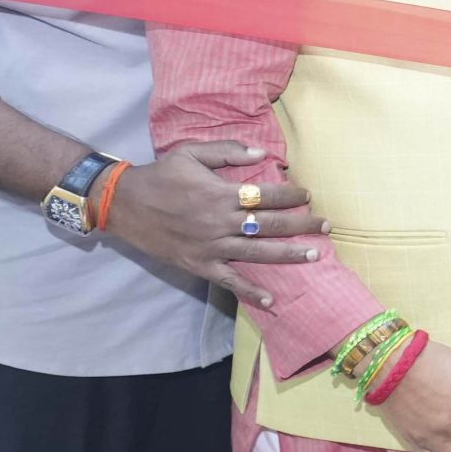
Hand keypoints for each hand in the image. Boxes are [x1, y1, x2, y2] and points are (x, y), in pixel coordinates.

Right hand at [109, 142, 326, 310]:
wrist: (123, 203)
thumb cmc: (160, 175)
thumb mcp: (190, 153)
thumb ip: (227, 151)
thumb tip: (262, 152)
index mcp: (220, 193)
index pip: (267, 195)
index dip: (290, 196)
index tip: (306, 196)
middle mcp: (220, 222)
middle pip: (270, 225)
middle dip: (301, 225)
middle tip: (326, 226)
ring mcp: (211, 246)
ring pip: (257, 252)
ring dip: (288, 255)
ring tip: (315, 256)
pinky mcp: (199, 264)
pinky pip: (229, 280)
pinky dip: (250, 291)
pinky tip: (271, 300)